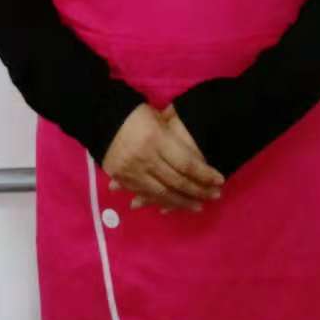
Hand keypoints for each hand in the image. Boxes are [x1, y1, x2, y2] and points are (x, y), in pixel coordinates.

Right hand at [102, 103, 224, 212]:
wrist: (98, 116)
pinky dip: (161, 201)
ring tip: (198, 206)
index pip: (186, 163)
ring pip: (162, 193)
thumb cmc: (134, 113)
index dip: (205, 174)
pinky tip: (173, 206)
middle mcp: (145, 158)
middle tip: (215, 196)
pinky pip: (145, 194)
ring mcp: (132, 170)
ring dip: (182, 202)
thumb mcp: (157, 118)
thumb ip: (174, 135)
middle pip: (177, 181)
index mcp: (157, 139)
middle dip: (198, 190)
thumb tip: (195, 154)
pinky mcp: (122, 178)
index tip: (220, 180)